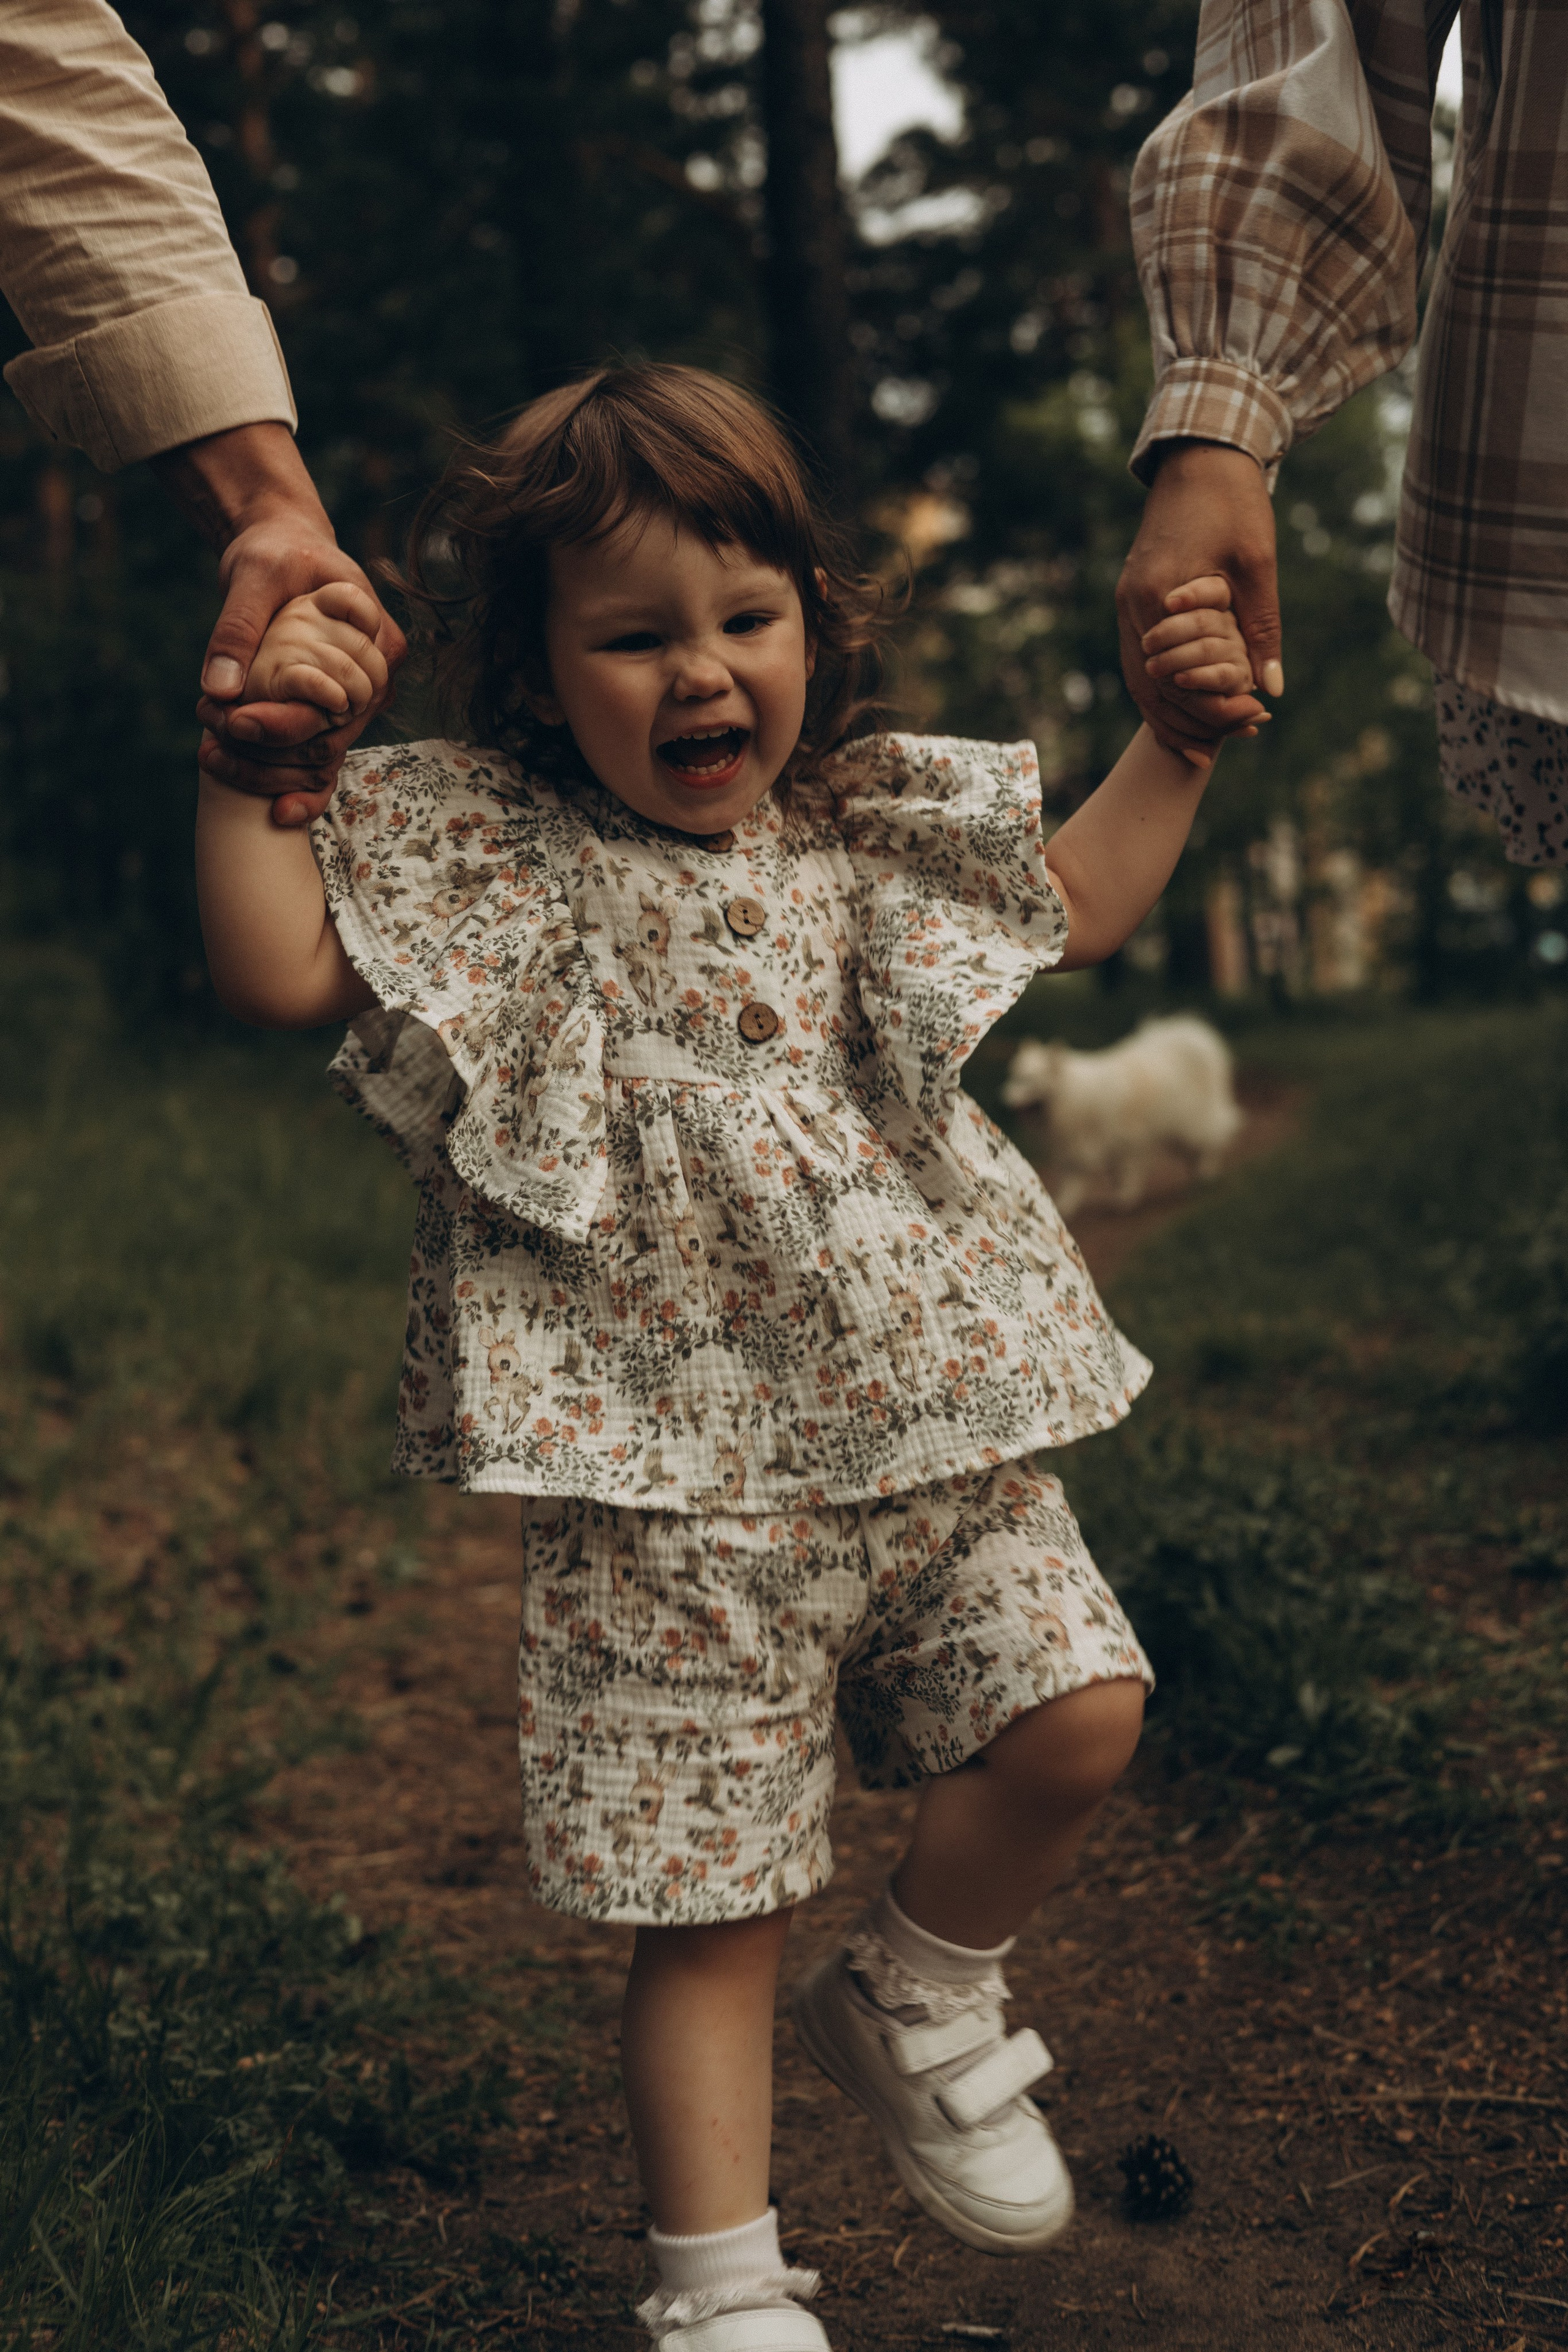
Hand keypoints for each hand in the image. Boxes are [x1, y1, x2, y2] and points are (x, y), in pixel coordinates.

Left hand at [152, 422, 406, 824]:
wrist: (284, 548)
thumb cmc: (277, 552)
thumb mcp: (253, 575)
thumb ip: (237, 628)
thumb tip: (219, 689)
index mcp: (377, 641)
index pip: (338, 701)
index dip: (287, 721)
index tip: (234, 723)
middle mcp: (377, 680)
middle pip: (330, 738)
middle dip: (269, 752)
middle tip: (209, 748)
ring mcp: (359, 703)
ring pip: (322, 757)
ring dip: (268, 771)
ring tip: (211, 758)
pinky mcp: (334, 714)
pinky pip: (320, 758)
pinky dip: (292, 783)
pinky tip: (273, 812)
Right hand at [1116, 442, 1280, 758]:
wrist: (1200, 458)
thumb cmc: (1233, 504)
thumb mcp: (1258, 564)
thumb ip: (1262, 627)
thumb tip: (1271, 688)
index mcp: (1157, 598)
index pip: (1178, 678)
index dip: (1213, 709)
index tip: (1252, 723)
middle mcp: (1131, 607)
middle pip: (1151, 689)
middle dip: (1191, 721)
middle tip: (1233, 742)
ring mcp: (1126, 604)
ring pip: (1140, 681)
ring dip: (1171, 714)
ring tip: (1204, 745)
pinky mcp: (1133, 599)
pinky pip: (1140, 661)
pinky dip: (1160, 689)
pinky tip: (1184, 708)